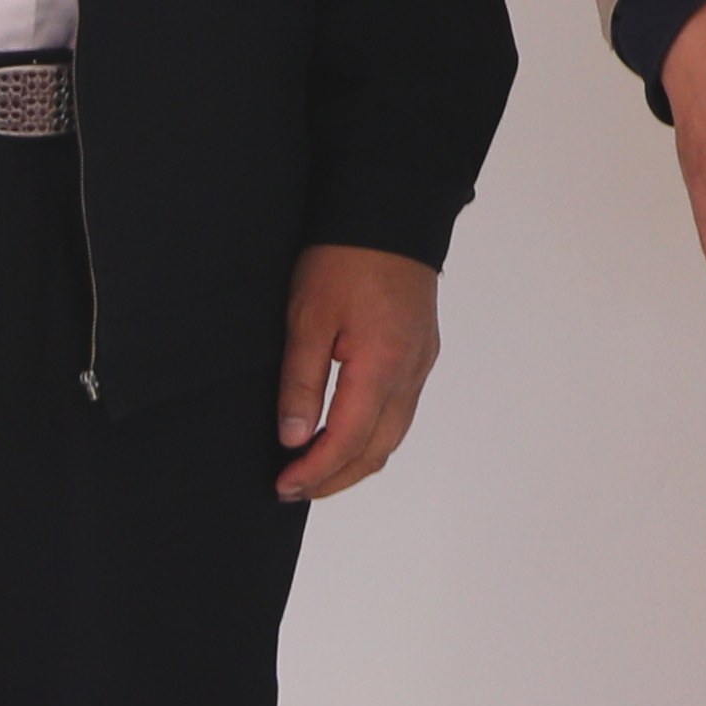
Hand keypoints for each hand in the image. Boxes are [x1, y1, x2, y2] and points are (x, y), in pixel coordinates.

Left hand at [275, 247, 440, 499]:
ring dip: (356, 461)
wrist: (388, 216)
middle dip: (337, 478)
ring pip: (394, 434)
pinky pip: (402, 412)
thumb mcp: (306, 320)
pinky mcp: (421, 353)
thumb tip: (294, 438)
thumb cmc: (345, 259)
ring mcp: (421, 363)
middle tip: (294, 489)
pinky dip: (372, 436)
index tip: (284, 485)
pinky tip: (346, 434)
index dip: (315, 471)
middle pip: (379, 449)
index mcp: (382, 366)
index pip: (348, 440)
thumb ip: (301, 384)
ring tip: (316, 470)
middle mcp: (410, 372)